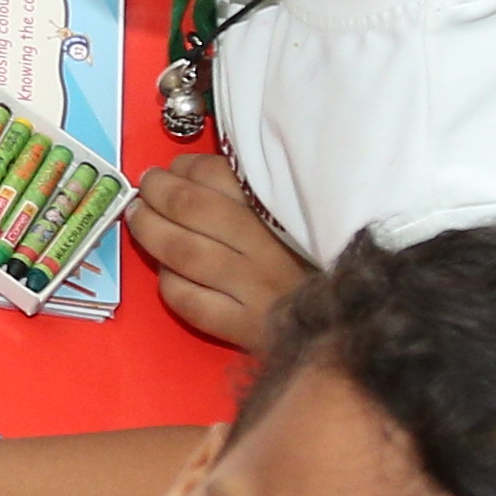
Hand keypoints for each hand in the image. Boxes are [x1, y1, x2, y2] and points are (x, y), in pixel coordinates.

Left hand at [118, 149, 309, 347]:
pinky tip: (167, 271)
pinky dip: (170, 281)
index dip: (184, 168)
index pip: (218, 176)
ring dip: (150, 230)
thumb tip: (193, 172)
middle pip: (191, 208)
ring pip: (183, 252)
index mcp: (283, 210)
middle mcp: (266, 247)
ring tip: (138, 218)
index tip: (172, 168)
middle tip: (146, 188)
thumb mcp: (304, 216)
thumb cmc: (323, 263)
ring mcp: (253, 290)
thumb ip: (258, 193)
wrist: (357, 325)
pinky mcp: (245, 328)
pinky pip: (191, 301)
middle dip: (157, 192)